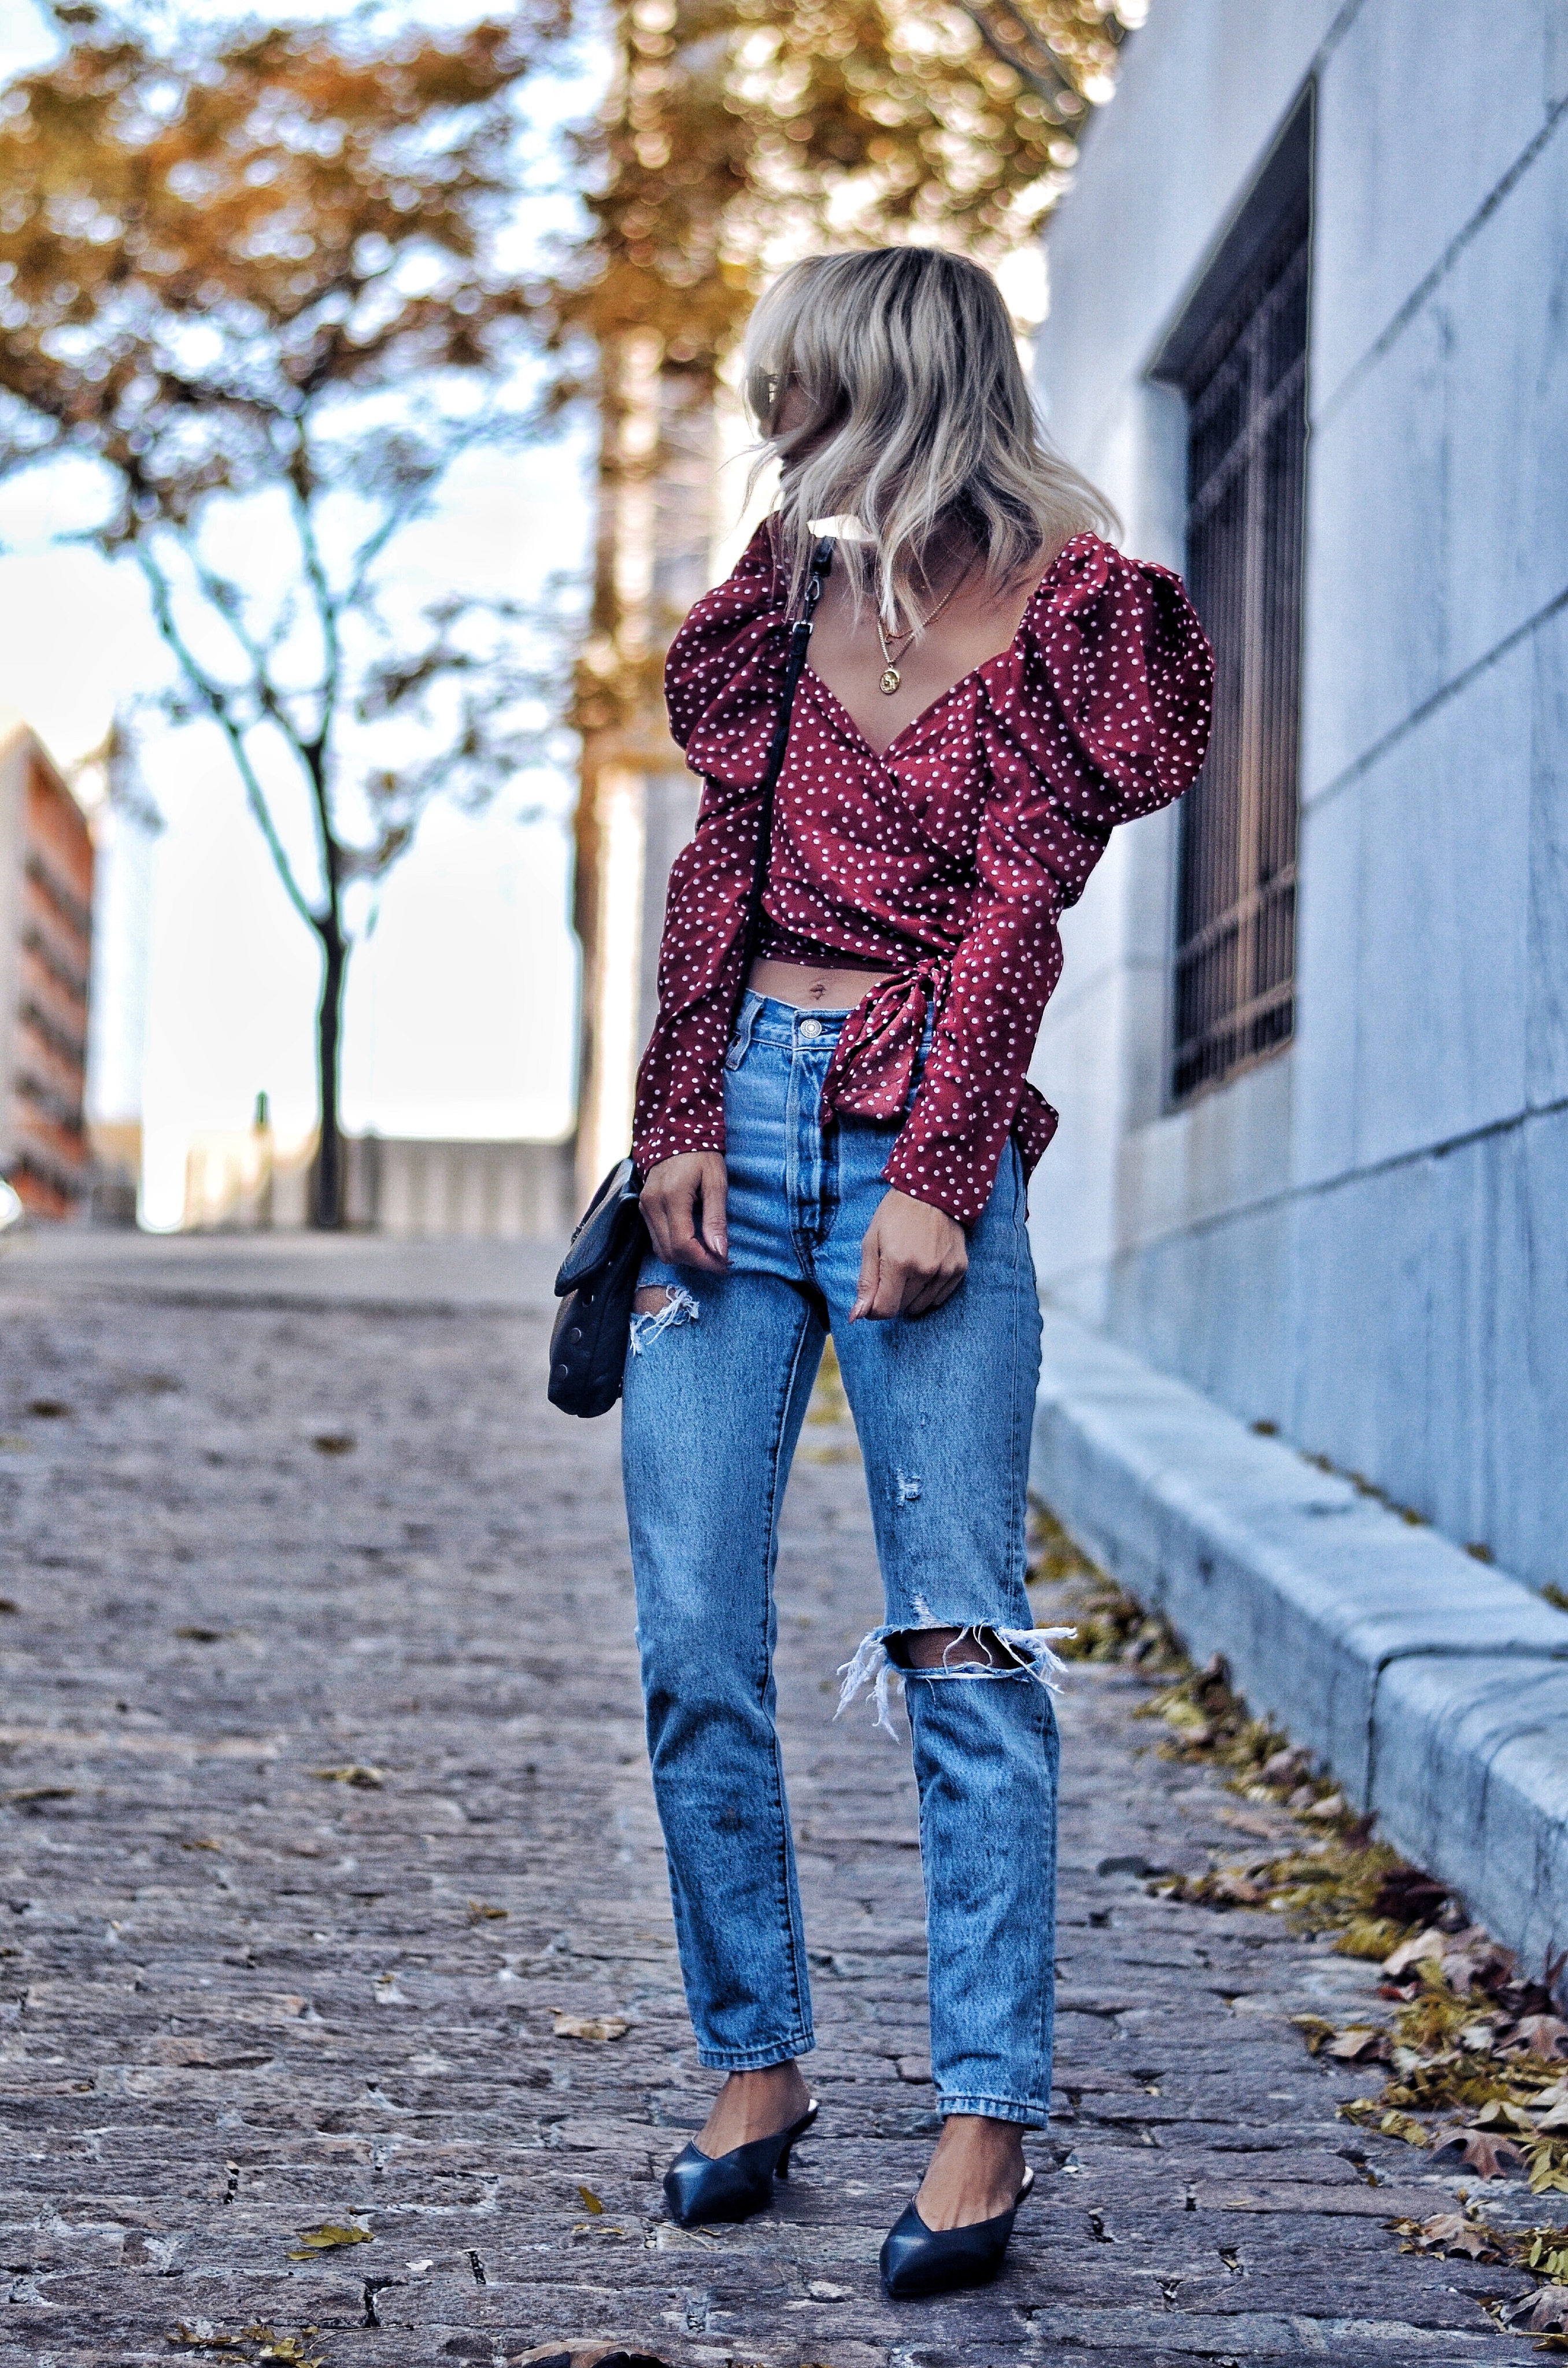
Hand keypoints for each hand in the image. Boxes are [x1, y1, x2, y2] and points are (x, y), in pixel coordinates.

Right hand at [640, 1153, 728, 1273]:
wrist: (676, 1133)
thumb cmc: (702, 1155)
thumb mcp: (716, 1182)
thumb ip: (716, 1218)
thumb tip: (720, 1252)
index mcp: (672, 1197)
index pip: (683, 1245)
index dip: (704, 1261)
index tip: (724, 1264)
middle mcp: (652, 1205)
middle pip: (670, 1252)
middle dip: (697, 1262)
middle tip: (721, 1261)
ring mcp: (645, 1207)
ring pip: (661, 1250)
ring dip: (686, 1257)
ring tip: (710, 1252)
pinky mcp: (644, 1208)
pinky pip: (657, 1239)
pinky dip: (676, 1247)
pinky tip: (695, 1241)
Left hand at [851, 1188, 966, 1320]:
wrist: (932, 1191)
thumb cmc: (895, 1215)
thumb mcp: (871, 1242)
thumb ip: (866, 1281)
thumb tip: (857, 1316)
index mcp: (898, 1263)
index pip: (885, 1310)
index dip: (874, 1308)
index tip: (873, 1294)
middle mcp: (924, 1270)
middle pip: (902, 1308)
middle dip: (892, 1296)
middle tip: (891, 1271)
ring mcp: (945, 1270)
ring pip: (921, 1306)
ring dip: (910, 1295)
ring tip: (909, 1268)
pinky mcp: (959, 1269)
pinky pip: (939, 1298)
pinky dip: (928, 1291)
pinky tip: (925, 1268)